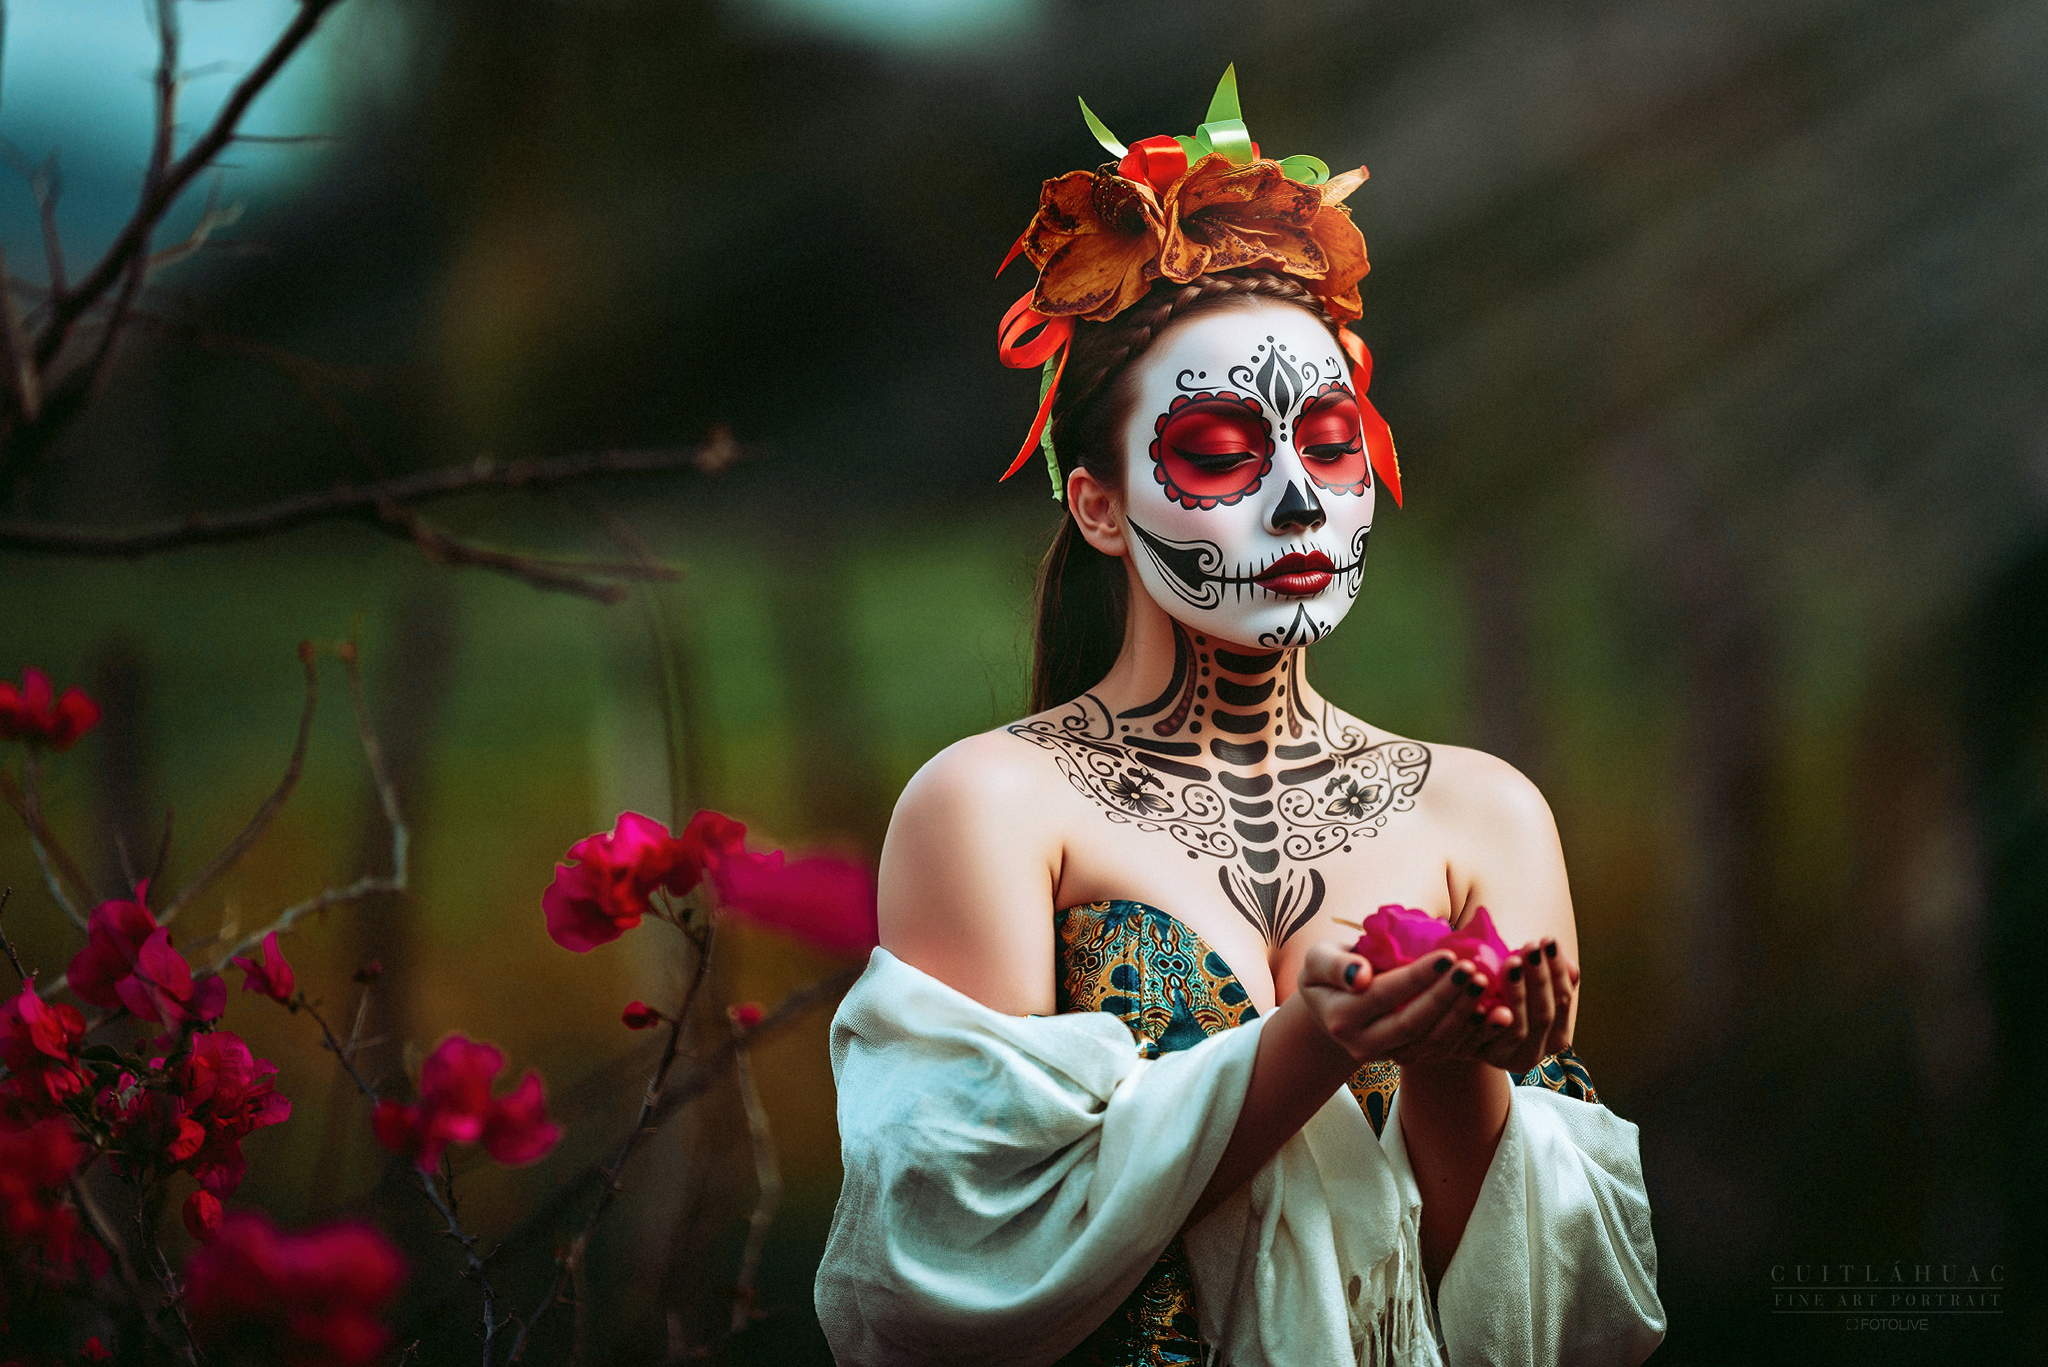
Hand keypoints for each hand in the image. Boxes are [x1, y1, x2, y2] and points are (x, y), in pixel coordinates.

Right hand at [1295, 940, 1475, 1063]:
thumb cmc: (1331, 971)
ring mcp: (1386, 1056)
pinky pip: (1440, 1048)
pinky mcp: (1406, 1059)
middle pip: (1412, 1023)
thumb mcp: (1319, 960)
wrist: (1332, 1006)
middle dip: (1446, 996)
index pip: (1384, 994)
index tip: (1448, 954)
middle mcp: (1362, 1044)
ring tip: (1483, 983)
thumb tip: (1359, 975)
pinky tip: (1485, 1006)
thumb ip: (1335, 966)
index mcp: (1340, 1016)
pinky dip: (1465, 1028)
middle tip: (1473, 969)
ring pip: (1431, 1041)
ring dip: (1461, 1014)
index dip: (1418, 976)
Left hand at [1468, 938, 1578, 1074]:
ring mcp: (1506, 1058)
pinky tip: (1481, 989)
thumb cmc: (1503, 999)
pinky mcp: (1477, 1056)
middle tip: (1531, 946)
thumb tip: (1572, 966)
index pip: (1562, 1001)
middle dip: (1538, 979)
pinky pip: (1482, 1036)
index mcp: (1555, 1037)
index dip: (1557, 972)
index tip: (1549, 941)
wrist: (1464, 1029)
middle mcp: (1534, 1054)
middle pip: (1543, 1016)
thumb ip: (1550, 980)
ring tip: (1511, 962)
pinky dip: (1484, 1015)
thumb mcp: (1528, 989)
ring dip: (1516, 994)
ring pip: (1517, 1029)